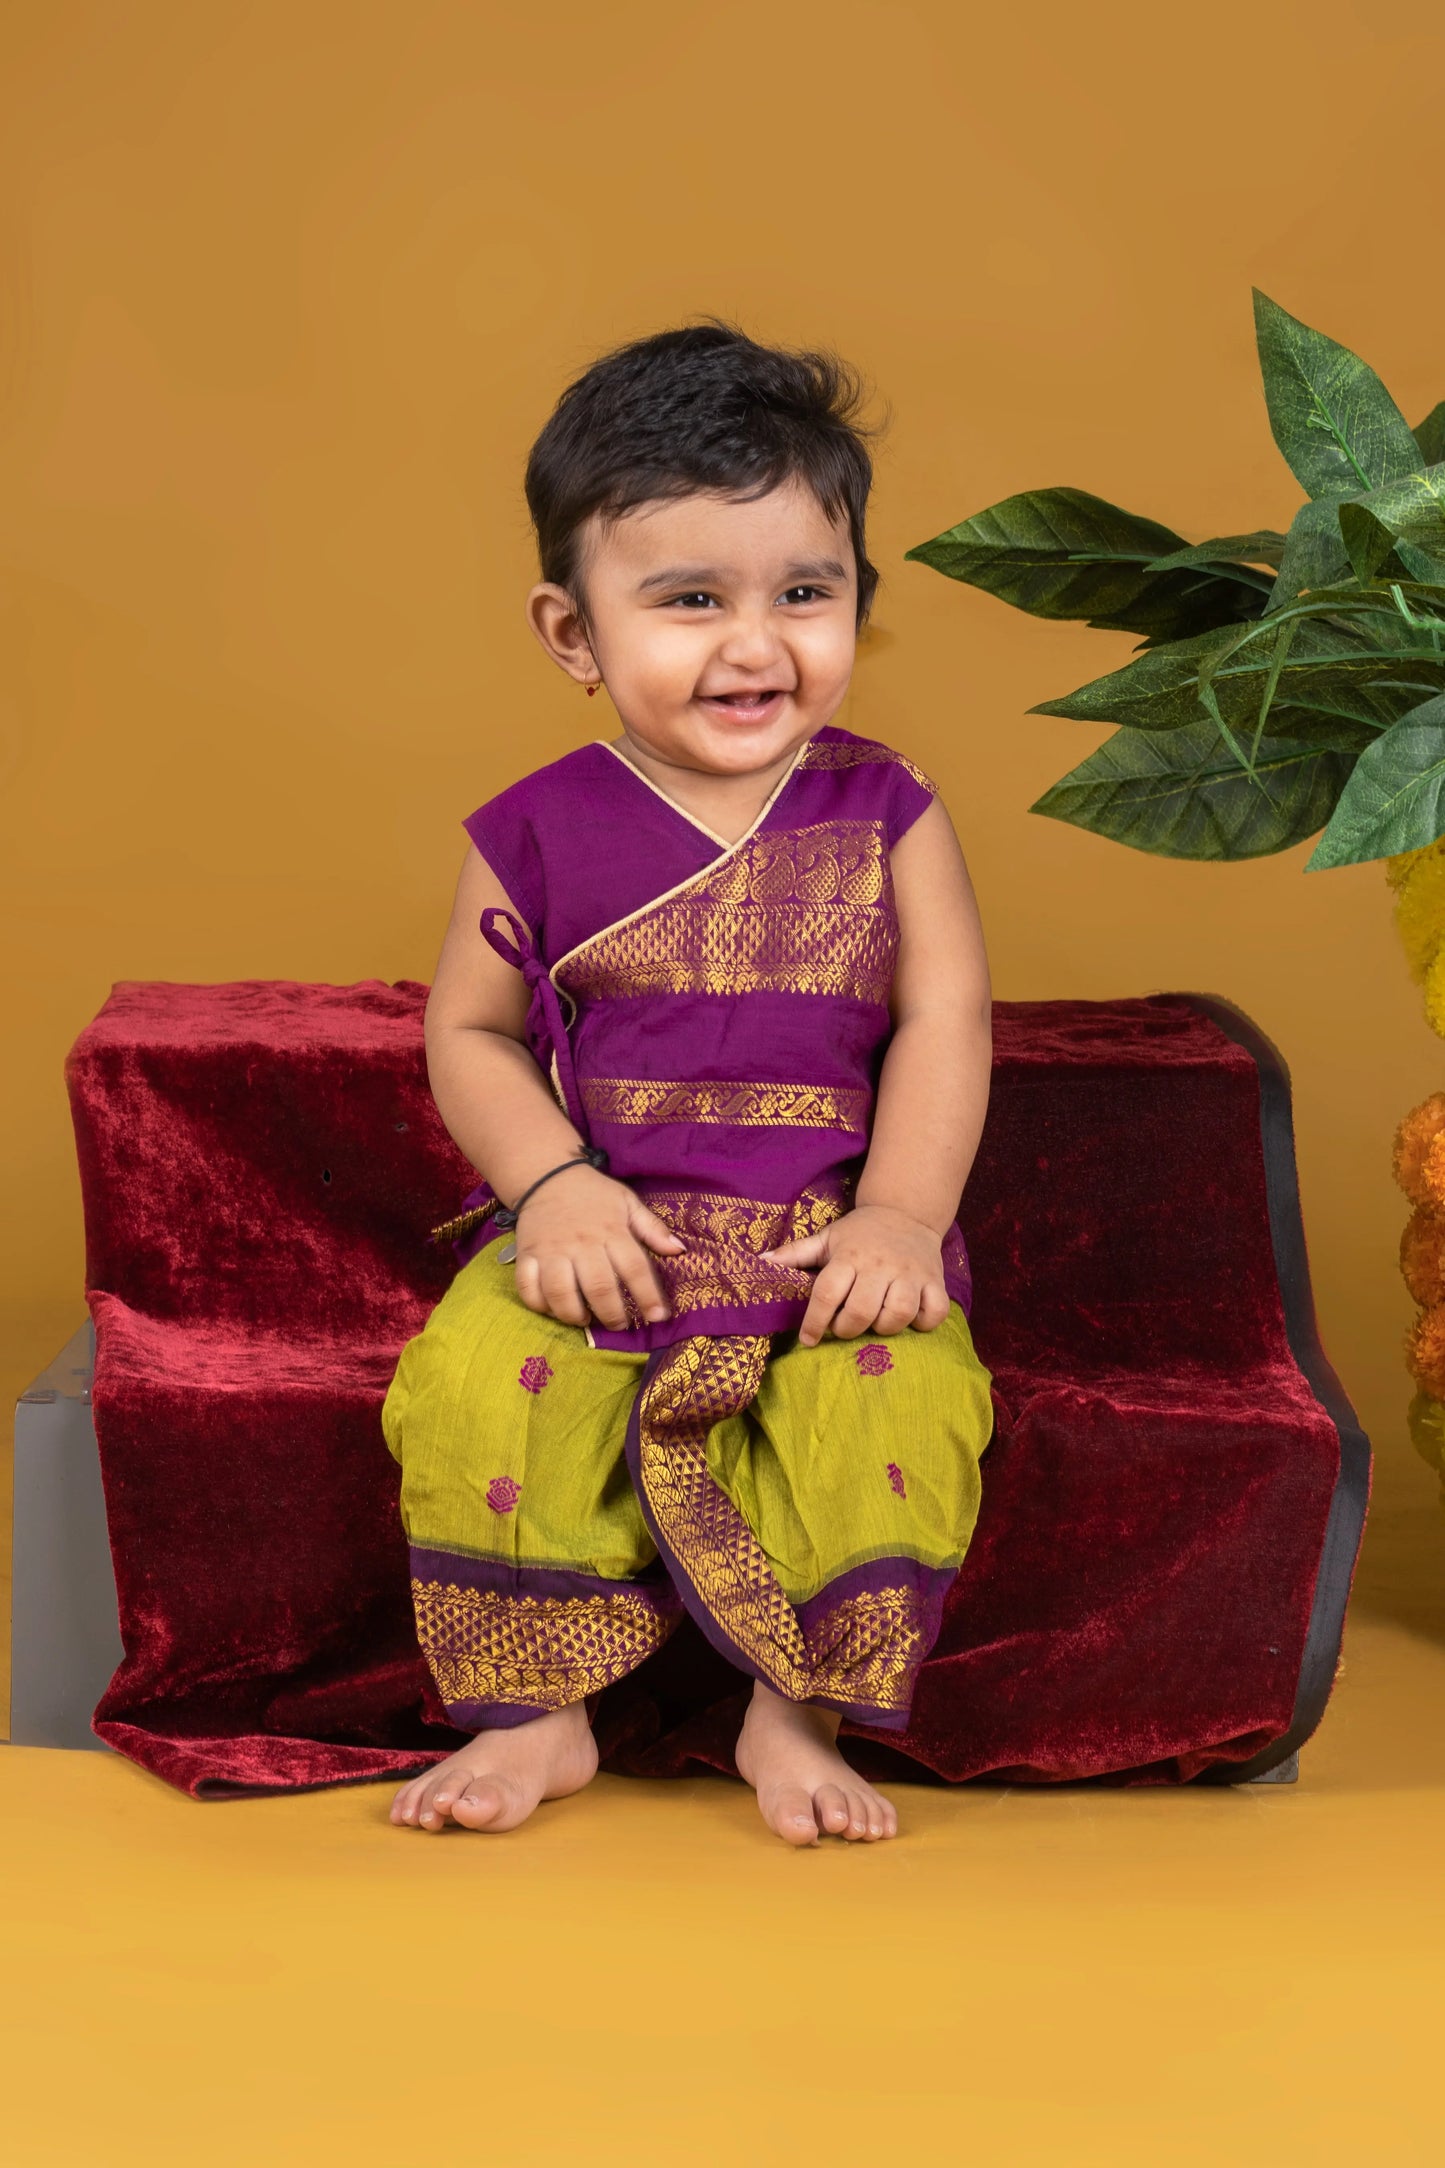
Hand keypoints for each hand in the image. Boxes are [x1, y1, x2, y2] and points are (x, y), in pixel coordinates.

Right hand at [512, 1168, 684, 1329]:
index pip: (634, 1268)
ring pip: (560, 1293)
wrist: (547, 1176)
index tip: (657, 1317)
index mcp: (611, 1231)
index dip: (648, 1297)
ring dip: (574, 1315)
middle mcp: (581, 1243)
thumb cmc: (594, 1194)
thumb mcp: (628, 1203)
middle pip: (598, 1287)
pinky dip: (539, 1305)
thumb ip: (653, 1228)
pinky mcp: (527, 1255)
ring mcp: (551, 1251)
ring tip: (586, 1320)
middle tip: (620, 1324)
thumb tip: (679, 1250)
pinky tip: (555, 1309)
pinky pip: (528, 1288)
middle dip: (612, 1314)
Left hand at [763, 1205, 948, 1348]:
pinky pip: (933, 1312)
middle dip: (847, 1328)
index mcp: (849, 1255)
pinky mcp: (935, 1281)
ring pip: (897, 1314)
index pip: (827, 1293)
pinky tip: (909, 1319)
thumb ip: (794, 1253)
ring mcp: (910, 1274)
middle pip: (860, 1310)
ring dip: (883, 1327)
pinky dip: (923, 1322)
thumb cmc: (860, 1233)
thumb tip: (759, 1262)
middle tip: (844, 1326)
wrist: (906, 1212)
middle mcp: (879, 1265)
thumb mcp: (827, 1238)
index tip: (808, 1339)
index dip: (815, 1322)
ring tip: (875, 1322)